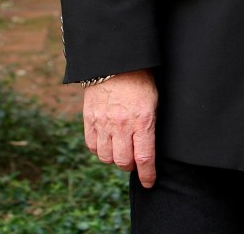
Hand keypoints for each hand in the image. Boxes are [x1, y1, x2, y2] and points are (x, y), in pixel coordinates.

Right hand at [83, 69, 157, 188]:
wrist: (115, 60)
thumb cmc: (140, 78)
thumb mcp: (154, 99)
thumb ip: (150, 123)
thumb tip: (151, 144)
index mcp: (142, 120)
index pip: (144, 158)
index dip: (147, 175)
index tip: (149, 182)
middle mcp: (121, 125)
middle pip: (123, 162)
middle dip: (130, 165)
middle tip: (134, 160)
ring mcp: (103, 123)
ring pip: (106, 157)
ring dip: (114, 158)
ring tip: (120, 149)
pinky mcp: (89, 119)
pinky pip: (92, 146)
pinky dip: (99, 149)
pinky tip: (106, 143)